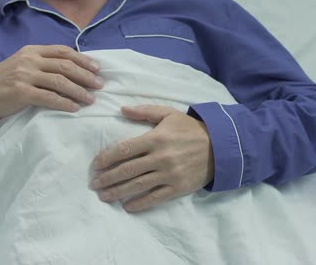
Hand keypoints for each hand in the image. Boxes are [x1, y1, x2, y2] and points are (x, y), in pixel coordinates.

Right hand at [0, 45, 102, 140]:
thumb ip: (40, 63)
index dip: (83, 60)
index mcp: (31, 50)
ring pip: (60, 81)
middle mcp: (29, 60)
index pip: (63, 51)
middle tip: (100, 85)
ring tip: (91, 99)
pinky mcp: (21, 93)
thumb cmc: (1, 83)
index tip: (97, 68)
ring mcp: (25, 75)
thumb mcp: (20, 65)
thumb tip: (69, 69)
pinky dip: (65, 103)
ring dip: (79, 91)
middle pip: (65, 65)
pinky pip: (49, 98)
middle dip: (86, 75)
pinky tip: (75, 108)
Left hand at [90, 105, 213, 211]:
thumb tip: (122, 109)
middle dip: (107, 178)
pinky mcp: (178, 188)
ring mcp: (169, 174)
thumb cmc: (191, 128)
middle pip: (127, 170)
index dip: (106, 159)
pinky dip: (140, 204)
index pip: (124, 150)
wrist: (221, 146)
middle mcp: (160, 157)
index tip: (94, 166)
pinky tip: (127, 206)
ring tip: (103, 197)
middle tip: (94, 184)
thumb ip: (144, 111)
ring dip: (117, 192)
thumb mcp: (169, 113)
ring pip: (138, 186)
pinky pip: (155, 198)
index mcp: (156, 138)